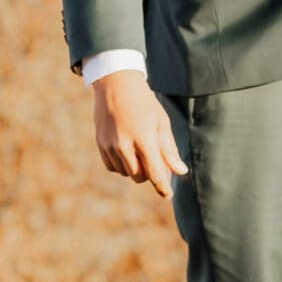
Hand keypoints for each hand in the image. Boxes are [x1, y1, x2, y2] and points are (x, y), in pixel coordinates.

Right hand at [93, 72, 186, 199]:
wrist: (116, 85)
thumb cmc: (145, 104)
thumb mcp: (162, 123)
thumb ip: (169, 150)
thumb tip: (181, 172)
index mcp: (145, 139)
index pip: (155, 172)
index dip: (162, 187)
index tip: (168, 195)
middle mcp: (125, 145)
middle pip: (140, 176)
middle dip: (149, 173)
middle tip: (154, 159)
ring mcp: (110, 145)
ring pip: (126, 173)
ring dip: (135, 168)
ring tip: (139, 149)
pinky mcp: (100, 145)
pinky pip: (113, 167)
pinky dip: (121, 165)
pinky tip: (127, 150)